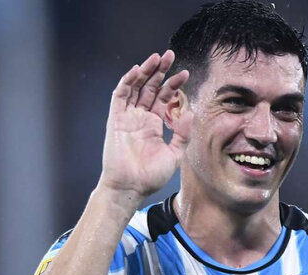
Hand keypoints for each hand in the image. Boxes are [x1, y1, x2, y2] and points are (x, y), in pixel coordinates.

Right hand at [100, 50, 190, 199]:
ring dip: (146, 71)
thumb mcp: (174, 154)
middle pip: (150, 87)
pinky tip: (138, 71)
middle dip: (160, 71)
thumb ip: (182, 134)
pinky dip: (128, 82)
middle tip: (170, 55)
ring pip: (136, 87)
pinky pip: (120, 96)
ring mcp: (128, 117)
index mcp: (155, 124)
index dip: (174, 85)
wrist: (130, 187)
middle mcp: (141, 117)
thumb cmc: (151, 175)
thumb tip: (191, 111)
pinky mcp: (116, 119)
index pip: (164, 98)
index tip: (185, 73)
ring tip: (157, 57)